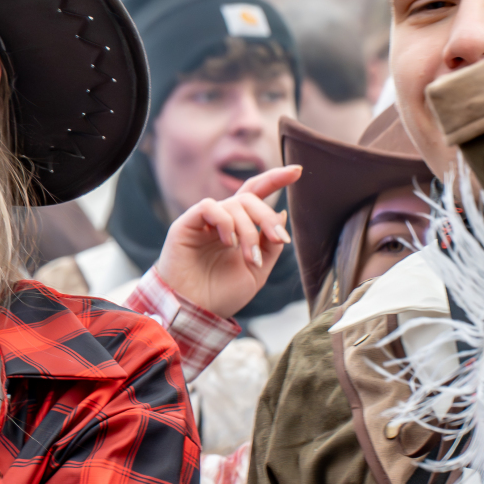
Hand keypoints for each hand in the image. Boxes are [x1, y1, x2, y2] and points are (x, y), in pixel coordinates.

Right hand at [154, 165, 299, 318]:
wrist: (194, 312)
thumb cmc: (221, 295)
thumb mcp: (257, 271)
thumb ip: (269, 244)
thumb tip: (282, 214)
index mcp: (238, 228)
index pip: (257, 194)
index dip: (276, 179)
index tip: (298, 171)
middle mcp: (221, 220)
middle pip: (249, 198)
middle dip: (267, 217)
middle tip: (278, 240)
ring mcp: (203, 221)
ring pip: (234, 204)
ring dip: (249, 230)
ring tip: (249, 257)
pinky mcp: (186, 224)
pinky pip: (209, 206)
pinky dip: (225, 222)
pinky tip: (228, 242)